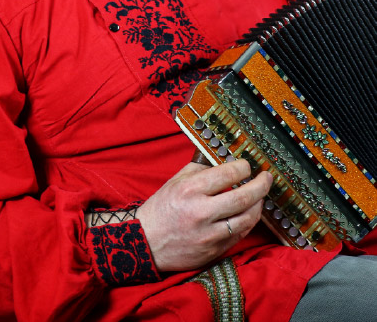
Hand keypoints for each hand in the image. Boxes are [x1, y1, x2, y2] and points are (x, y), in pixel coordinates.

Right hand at [137, 159, 271, 271]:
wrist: (146, 243)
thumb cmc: (161, 209)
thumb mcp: (176, 181)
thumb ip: (200, 169)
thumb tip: (224, 161)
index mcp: (190, 190)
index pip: (227, 174)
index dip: (243, 167)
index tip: (246, 165)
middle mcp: (201, 212)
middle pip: (244, 196)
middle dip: (261, 184)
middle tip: (266, 178)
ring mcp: (209, 234)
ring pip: (247, 218)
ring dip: (259, 204)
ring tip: (260, 196)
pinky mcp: (214, 250)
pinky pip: (240, 234)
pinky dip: (248, 221)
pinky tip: (249, 212)